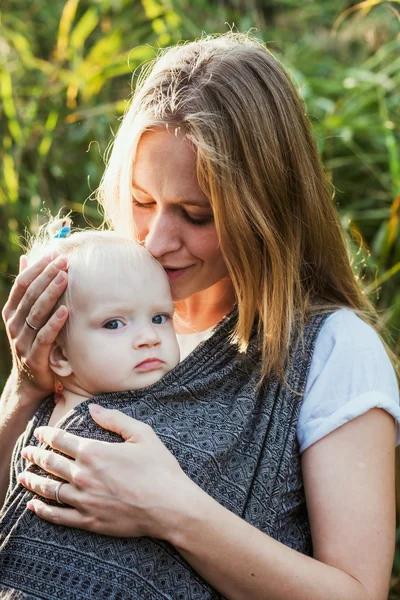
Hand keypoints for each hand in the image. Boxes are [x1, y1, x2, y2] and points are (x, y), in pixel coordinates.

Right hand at [2, 254, 68, 401]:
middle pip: (30, 295)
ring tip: (65, 277)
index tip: (54, 254)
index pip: (22, 285)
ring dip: (51, 293)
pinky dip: (55, 323)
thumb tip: (26, 259)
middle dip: (47, 276)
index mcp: (11, 313)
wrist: (30, 382)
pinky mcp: (34, 356)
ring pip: (37, 312)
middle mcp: (13, 325)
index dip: (37, 268)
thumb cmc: (33, 344)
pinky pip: (45, 337)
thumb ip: (26, 291)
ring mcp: (22, 341)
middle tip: (64, 261)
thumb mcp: (26, 317)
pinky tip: (65, 310)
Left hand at [17, 405, 197, 539]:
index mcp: (95, 452)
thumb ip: (114, 419)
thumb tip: (93, 408)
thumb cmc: (160, 468)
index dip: (47, 435)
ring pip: (50, 489)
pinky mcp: (89, 520)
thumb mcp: (142, 434)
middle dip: (37, 456)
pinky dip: (43, 510)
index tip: (39, 432)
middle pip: (51, 463)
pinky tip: (34, 506)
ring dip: (33, 481)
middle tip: (28, 452)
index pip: (61, 441)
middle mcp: (83, 475)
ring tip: (23, 476)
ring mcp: (84, 500)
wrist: (170, 506)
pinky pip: (58, 515)